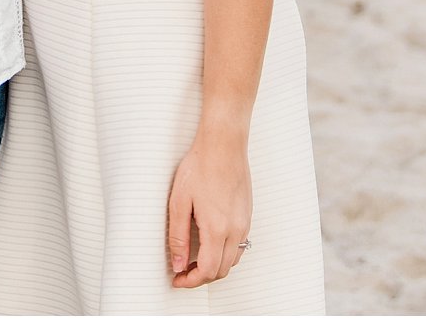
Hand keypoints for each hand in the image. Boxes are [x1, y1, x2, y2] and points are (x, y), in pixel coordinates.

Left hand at [166, 134, 251, 288]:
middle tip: (182, 271)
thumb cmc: (200, 167)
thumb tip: (178, 263)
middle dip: (201, 277)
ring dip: (214, 267)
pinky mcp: (247, 216)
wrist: (223, 145)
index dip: (191, 281)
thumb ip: (178, 237)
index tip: (177, 279)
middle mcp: (235, 230)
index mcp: (217, 229)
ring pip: (233, 261)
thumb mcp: (179, 203)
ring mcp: (244, 223)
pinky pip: (240, 246)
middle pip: (222, 270)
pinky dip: (225, 255)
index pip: (208, 270)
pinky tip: (210, 245)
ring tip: (194, 260)